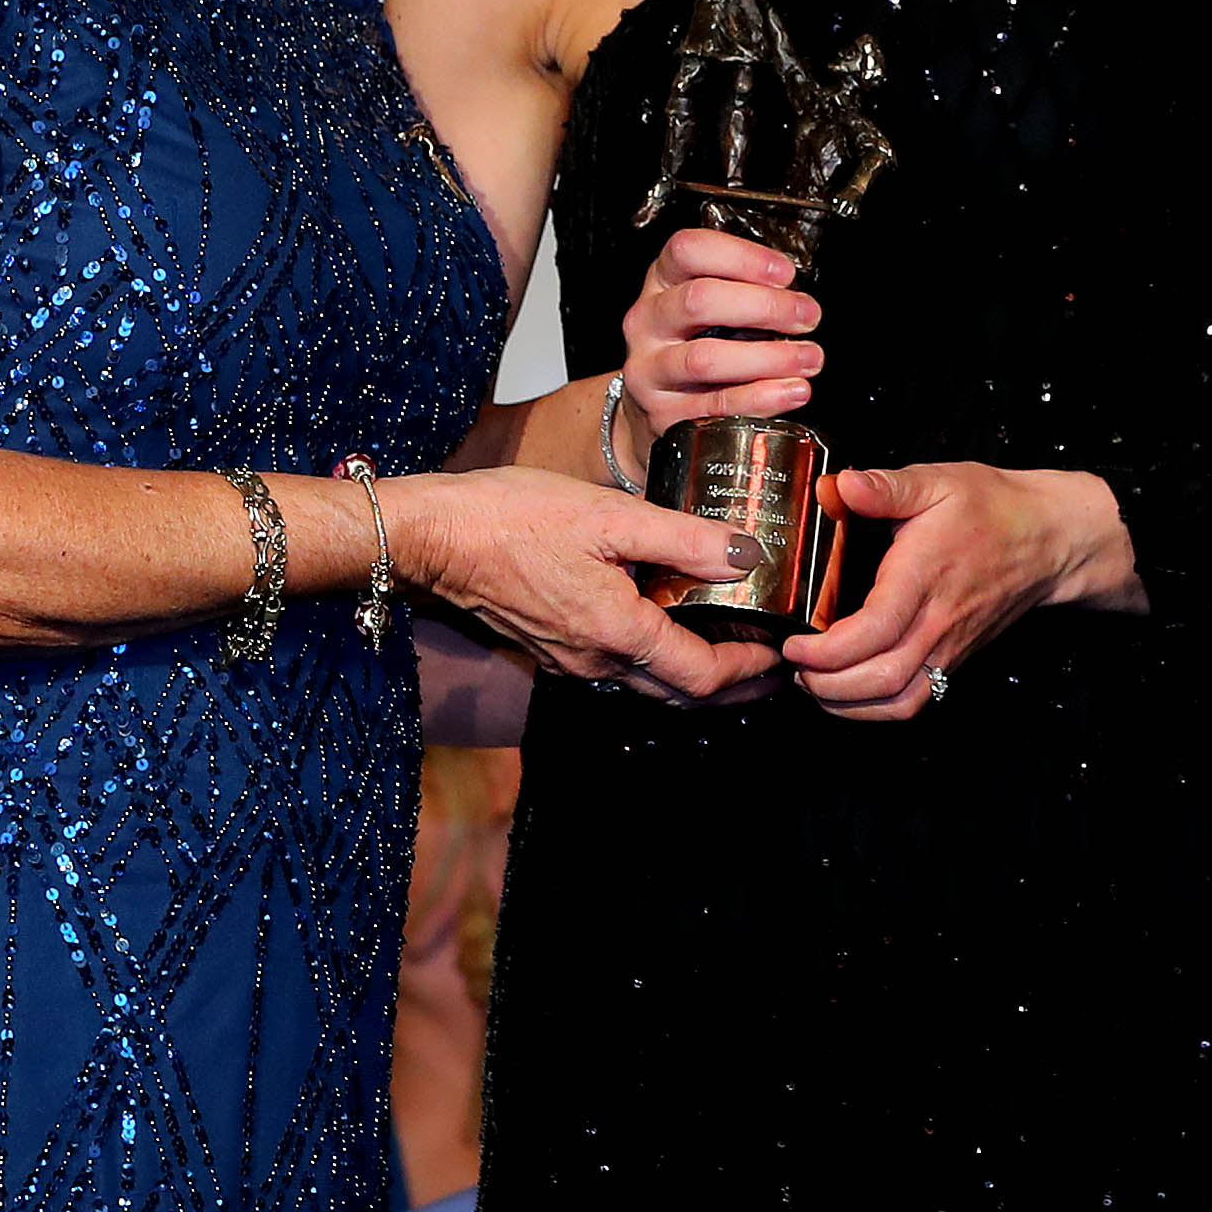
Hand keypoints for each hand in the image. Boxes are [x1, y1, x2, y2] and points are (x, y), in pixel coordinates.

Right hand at [384, 464, 780, 704]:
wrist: (430, 536)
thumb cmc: (509, 518)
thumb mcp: (610, 516)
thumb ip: (683, 538)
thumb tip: (744, 555)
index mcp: (617, 633)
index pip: (702, 677)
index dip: (750, 671)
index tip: (781, 652)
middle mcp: (594, 660)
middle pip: (680, 694)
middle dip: (733, 686)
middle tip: (771, 665)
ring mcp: (569, 659)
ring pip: (648, 683)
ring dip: (695, 675)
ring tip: (731, 645)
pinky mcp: (549, 646)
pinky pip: (616, 666)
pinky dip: (656, 658)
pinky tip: (667, 623)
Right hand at [620, 228, 820, 435]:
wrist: (659, 402)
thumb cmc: (697, 341)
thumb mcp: (711, 304)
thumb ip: (745, 292)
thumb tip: (799, 301)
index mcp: (661, 281)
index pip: (688, 250)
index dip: (741, 257)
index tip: (785, 273)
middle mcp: (648, 321)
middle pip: (698, 300)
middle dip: (764, 307)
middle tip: (807, 316)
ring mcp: (649, 369)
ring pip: (705, 358)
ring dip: (768, 358)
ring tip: (808, 357)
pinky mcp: (662, 414)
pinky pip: (714, 406)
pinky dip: (760, 398)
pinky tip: (791, 390)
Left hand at [783, 463, 1139, 720]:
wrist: (1048, 539)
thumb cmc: (992, 509)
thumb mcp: (937, 481)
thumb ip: (886, 486)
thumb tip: (839, 486)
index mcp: (925, 578)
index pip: (875, 631)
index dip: (826, 650)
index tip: (793, 643)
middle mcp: (938, 623)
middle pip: (882, 679)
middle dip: (826, 684)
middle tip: (792, 664)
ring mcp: (948, 648)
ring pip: (899, 701)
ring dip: (848, 705)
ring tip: (813, 683)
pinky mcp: (954, 660)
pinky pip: (914, 701)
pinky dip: (876, 709)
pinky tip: (848, 692)